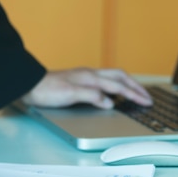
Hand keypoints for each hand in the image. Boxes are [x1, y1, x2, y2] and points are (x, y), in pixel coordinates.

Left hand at [21, 68, 152, 108]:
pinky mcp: (80, 80)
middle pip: (120, 77)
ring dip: (128, 84)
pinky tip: (114, 92)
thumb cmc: (47, 90)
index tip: (146, 102)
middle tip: (147, 96)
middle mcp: (90, 74)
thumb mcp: (70, 95)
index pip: (119, 86)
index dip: (134, 94)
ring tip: (137, 92)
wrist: (30, 86)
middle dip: (136, 86)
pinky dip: (116, 85)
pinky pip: (105, 80)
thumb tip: (110, 102)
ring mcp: (85, 76)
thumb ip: (92, 96)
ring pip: (114, 77)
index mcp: (90, 77)